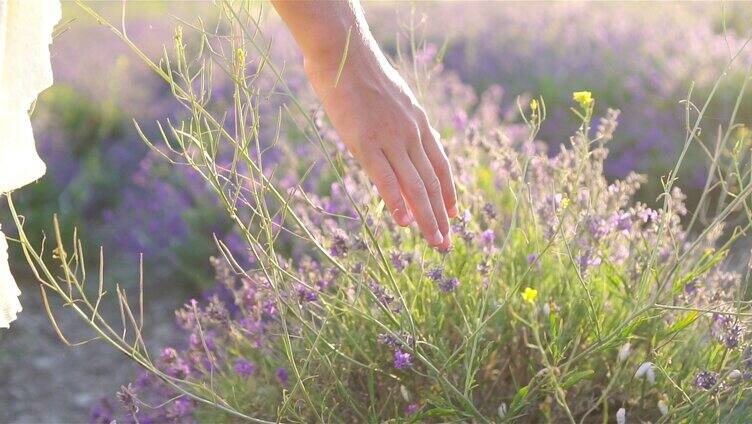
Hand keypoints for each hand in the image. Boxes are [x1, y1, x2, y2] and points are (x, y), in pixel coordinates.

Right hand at [305, 44, 457, 249]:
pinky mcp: (366, 143)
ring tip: (435, 242)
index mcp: (419, 122)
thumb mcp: (392, 98)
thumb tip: (397, 141)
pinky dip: (397, 203)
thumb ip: (399, 122)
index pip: (441, 165)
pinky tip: (404, 223)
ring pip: (416, 186)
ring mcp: (391, 139)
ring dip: (427, 218)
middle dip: (442, 216)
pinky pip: (386, 179)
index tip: (454, 213)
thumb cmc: (362, 73)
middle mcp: (411, 134)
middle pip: (432, 182)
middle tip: (447, 243)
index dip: (449, 192)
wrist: (345, 53)